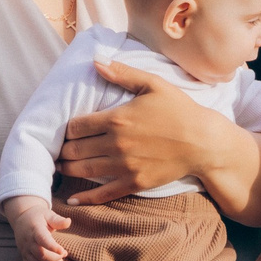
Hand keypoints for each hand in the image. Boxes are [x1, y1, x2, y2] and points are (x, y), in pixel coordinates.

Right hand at [5, 197, 71, 260]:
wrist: (22, 218)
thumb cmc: (39, 216)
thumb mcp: (48, 214)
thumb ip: (58, 220)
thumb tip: (69, 221)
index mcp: (35, 229)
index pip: (42, 240)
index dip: (53, 247)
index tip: (63, 251)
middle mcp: (28, 241)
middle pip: (41, 255)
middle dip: (54, 258)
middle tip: (64, 254)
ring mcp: (25, 249)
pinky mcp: (24, 255)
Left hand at [58, 64, 219, 202]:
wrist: (203, 142)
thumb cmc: (179, 110)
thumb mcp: (153, 84)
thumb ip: (122, 73)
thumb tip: (96, 61)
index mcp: (117, 118)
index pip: (76, 126)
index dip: (66, 129)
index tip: (65, 130)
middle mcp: (116, 143)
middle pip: (75, 149)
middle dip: (63, 149)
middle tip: (58, 150)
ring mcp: (124, 166)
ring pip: (83, 169)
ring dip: (67, 168)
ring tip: (60, 166)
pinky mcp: (134, 183)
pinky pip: (103, 193)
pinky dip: (85, 198)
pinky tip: (72, 199)